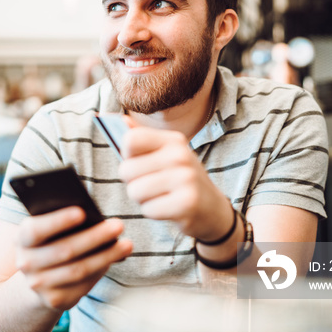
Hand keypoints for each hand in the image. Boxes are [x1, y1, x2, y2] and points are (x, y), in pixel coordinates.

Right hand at [16, 206, 132, 310]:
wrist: (36, 278)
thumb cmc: (50, 241)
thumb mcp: (49, 229)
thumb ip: (63, 220)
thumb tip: (95, 217)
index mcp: (22, 239)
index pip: (36, 230)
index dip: (58, 221)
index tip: (82, 211)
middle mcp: (26, 264)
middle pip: (64, 250)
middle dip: (94, 237)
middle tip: (118, 224)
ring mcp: (39, 285)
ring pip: (78, 270)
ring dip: (106, 256)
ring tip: (126, 244)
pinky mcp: (55, 300)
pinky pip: (83, 284)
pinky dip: (101, 269)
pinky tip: (116, 258)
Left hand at [119, 119, 232, 240]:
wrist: (212, 208)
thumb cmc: (180, 179)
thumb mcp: (165, 155)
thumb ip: (141, 139)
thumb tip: (118, 119)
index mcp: (173, 140)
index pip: (130, 139)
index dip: (126, 156)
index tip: (138, 162)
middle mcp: (180, 155)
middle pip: (127, 170)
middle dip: (133, 183)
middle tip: (152, 185)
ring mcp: (186, 178)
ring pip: (135, 191)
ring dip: (143, 199)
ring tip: (161, 196)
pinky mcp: (187, 203)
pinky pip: (148, 209)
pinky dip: (154, 212)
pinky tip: (169, 208)